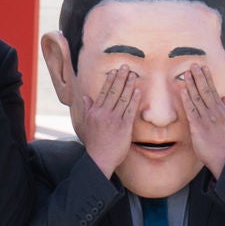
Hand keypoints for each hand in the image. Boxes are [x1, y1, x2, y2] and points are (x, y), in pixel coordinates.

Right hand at [72, 63, 138, 179]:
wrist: (99, 158)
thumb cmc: (94, 143)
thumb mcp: (87, 124)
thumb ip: (88, 109)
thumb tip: (86, 97)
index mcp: (94, 112)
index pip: (103, 92)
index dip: (110, 81)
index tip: (114, 71)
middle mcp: (104, 113)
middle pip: (114, 92)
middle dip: (120, 78)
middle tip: (126, 66)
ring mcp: (114, 119)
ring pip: (123, 98)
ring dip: (129, 85)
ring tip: (133, 75)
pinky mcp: (124, 127)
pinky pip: (130, 110)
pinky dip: (134, 99)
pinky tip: (138, 90)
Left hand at [177, 61, 224, 178]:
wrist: (220, 155)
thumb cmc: (220, 138)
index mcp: (221, 109)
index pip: (213, 89)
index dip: (207, 77)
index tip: (203, 66)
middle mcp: (215, 111)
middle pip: (206, 90)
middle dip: (199, 77)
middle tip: (193, 64)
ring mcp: (206, 118)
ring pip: (198, 98)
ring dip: (191, 85)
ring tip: (187, 73)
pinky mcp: (198, 126)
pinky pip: (191, 110)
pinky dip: (187, 100)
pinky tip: (183, 91)